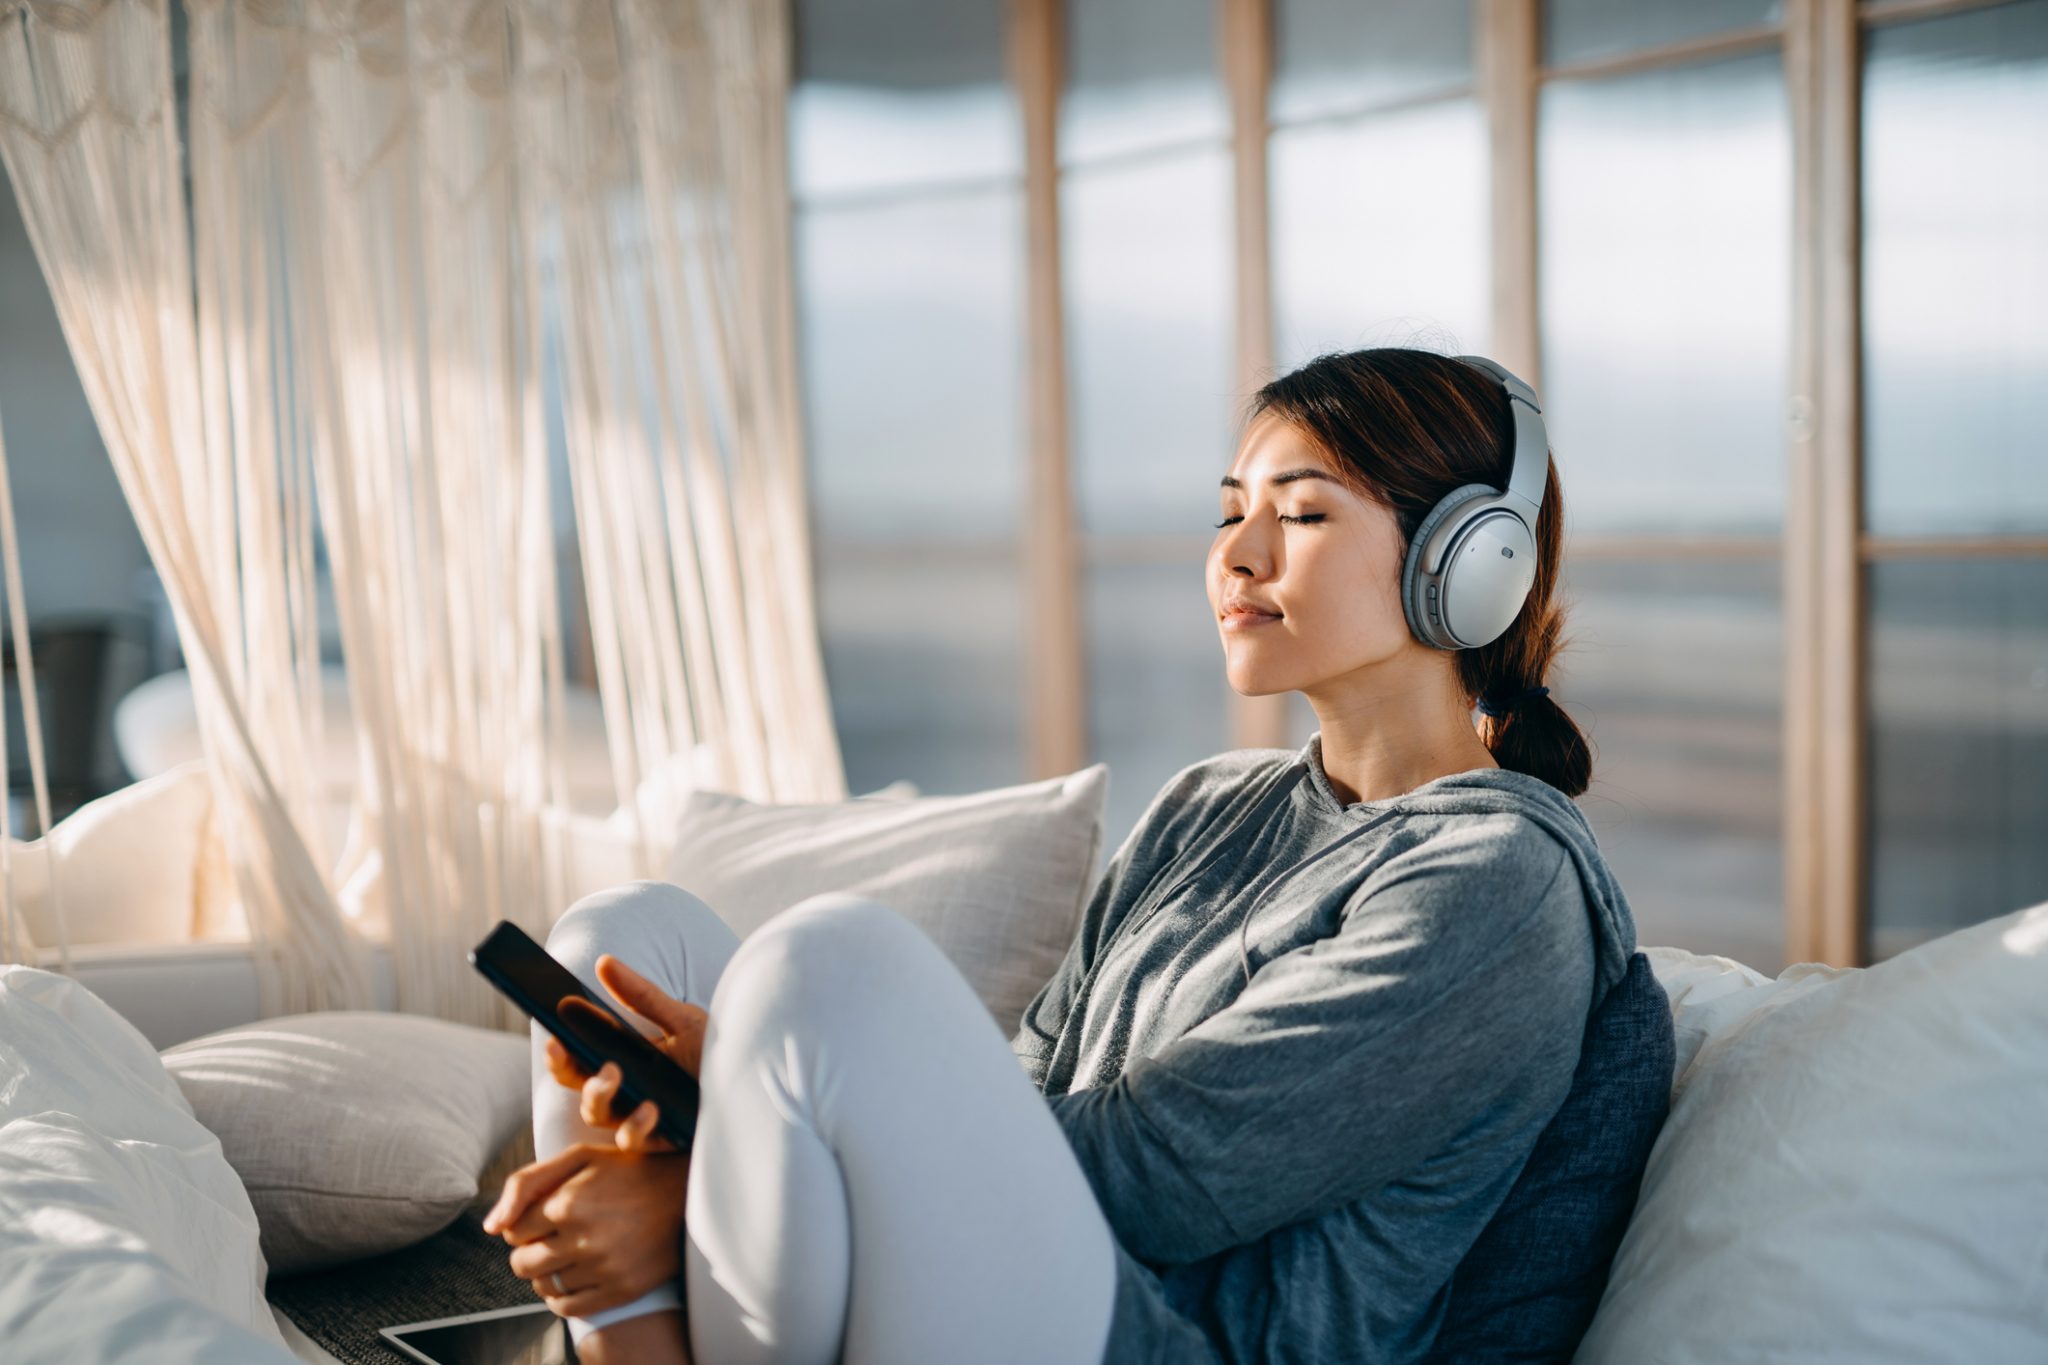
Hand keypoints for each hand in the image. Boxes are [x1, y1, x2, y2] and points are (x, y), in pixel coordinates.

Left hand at [482, 1141, 691, 1318]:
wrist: (687, 1192)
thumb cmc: (628, 1169)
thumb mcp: (578, 1158)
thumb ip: (526, 1183)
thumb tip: (490, 1227)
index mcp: (567, 1203)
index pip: (511, 1231)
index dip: (523, 1223)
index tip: (544, 1214)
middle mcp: (583, 1239)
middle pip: (521, 1264)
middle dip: (528, 1251)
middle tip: (552, 1236)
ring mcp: (604, 1268)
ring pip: (543, 1287)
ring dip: (547, 1272)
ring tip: (568, 1252)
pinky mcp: (621, 1290)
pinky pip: (567, 1308)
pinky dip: (563, 1296)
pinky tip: (577, 1274)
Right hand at [545, 953, 707, 1153]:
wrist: (758, 1086)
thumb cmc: (717, 1054)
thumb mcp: (681, 1019)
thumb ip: (642, 997)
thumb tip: (604, 962)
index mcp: (626, 1058)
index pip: (579, 1055)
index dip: (559, 1047)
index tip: (550, 1031)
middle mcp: (626, 1089)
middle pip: (577, 1084)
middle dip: (564, 1067)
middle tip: (563, 1047)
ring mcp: (639, 1115)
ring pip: (596, 1113)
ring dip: (597, 1093)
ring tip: (613, 1073)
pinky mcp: (660, 1139)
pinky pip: (633, 1139)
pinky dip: (635, 1125)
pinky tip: (650, 1108)